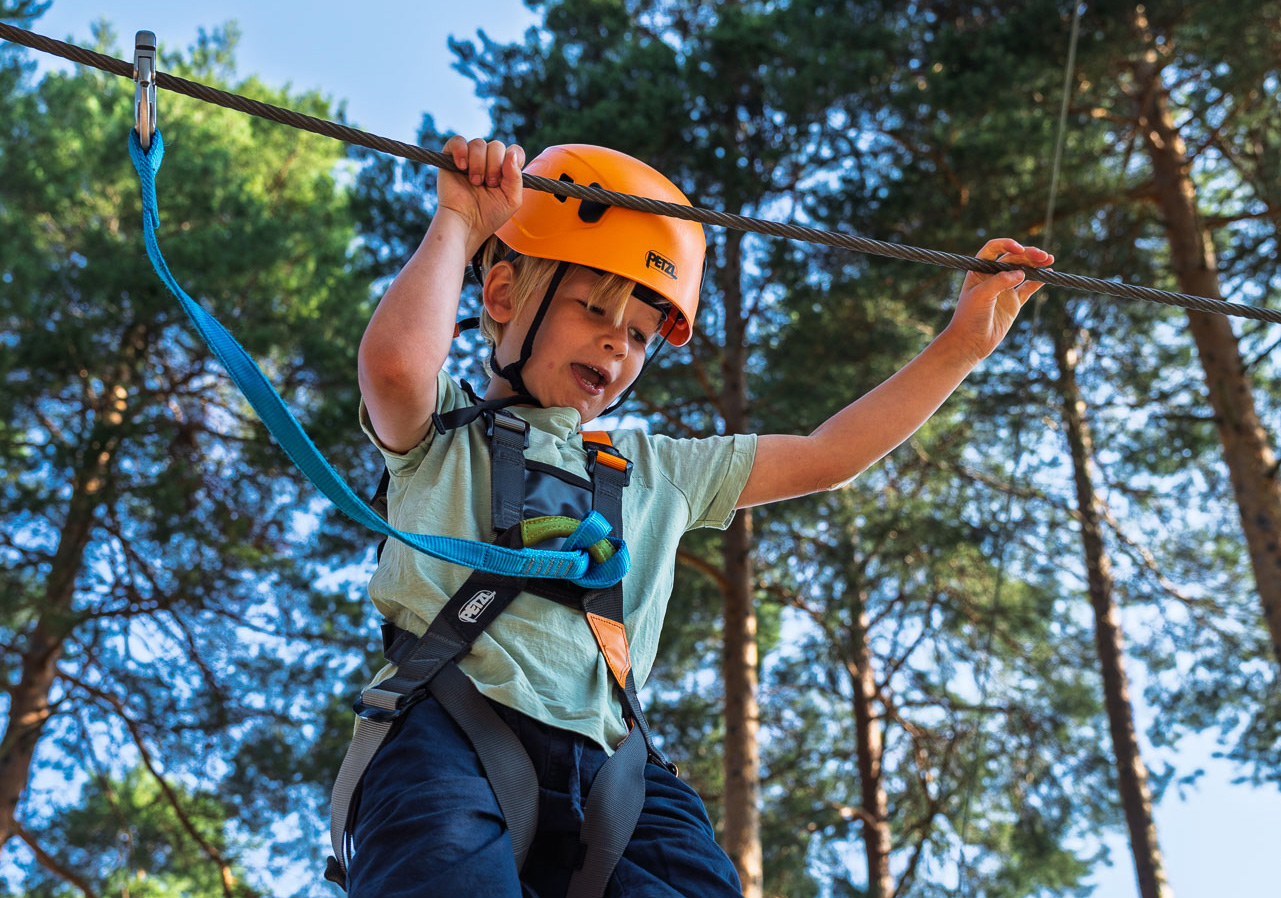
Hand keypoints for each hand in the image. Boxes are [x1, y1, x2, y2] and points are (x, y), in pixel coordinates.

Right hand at [436, 135, 525, 249]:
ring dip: (479, 164)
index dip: (512, 160)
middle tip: (489, 184)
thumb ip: (516, 177)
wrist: (466, 224)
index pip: (514, 150)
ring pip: (478, 143)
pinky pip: (457, 141)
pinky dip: (461, 151)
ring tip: (475, 182)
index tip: (504, 179)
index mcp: (504, 169)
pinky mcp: (451, 158)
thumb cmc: (489, 216)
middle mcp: (488, 161)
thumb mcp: (512, 200)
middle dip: (495, 166)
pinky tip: (462, 167)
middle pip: (497, 145)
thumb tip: (512, 153)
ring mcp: (470, 159)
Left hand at [945, 238, 1052, 362]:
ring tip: (1049, 260)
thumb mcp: (981, 296)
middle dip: (1028, 254)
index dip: (1006, 244)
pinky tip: (1049, 273)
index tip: (1019, 248)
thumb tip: (1021, 273)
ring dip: (1035, 264)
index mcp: (979, 270)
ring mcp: (1004, 289)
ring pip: (1023, 271)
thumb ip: (999, 282)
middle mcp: (992, 277)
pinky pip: (1029, 288)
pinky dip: (1039, 280)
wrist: (970, 342)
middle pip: (1012, 258)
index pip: (993, 249)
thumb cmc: (969, 317)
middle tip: (1043, 256)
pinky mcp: (1013, 302)